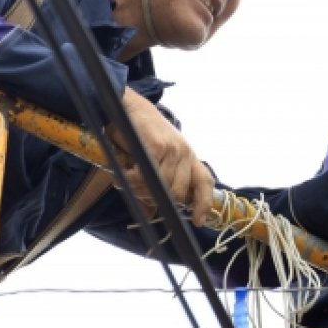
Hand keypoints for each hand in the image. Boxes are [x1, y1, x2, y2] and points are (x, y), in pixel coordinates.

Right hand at [109, 88, 215, 225]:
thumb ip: (154, 187)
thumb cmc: (140, 135)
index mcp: (189, 157)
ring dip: (140, 191)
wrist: (129, 106)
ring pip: (161, 187)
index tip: (198, 221)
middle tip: (136, 193)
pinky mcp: (158, 146)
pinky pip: (146, 177)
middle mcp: (185, 153)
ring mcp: (173, 149)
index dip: (203, 204)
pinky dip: (132, 181)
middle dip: (155, 200)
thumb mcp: (152, 161)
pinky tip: (123, 173)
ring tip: (126, 180)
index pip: (204, 183)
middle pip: (178, 193)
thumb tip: (150, 215)